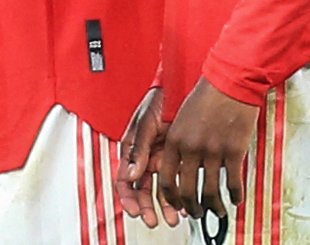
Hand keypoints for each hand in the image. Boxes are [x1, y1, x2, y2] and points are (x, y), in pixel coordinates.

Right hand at [117, 87, 179, 227]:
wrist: (183, 89)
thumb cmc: (160, 99)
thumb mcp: (146, 123)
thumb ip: (139, 149)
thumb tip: (132, 174)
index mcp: (132, 148)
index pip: (125, 179)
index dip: (128, 197)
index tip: (134, 211)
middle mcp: (145, 156)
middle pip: (142, 188)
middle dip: (146, 206)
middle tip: (154, 220)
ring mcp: (161, 157)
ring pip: (160, 188)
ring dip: (165, 204)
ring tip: (174, 216)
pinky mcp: (177, 158)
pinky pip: (176, 180)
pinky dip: (179, 193)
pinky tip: (184, 202)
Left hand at [158, 77, 257, 221]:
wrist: (230, 81)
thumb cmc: (207, 96)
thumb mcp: (182, 118)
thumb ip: (180, 143)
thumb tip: (182, 167)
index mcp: (174, 139)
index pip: (166, 178)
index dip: (172, 197)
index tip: (177, 204)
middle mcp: (191, 148)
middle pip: (187, 191)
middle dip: (191, 208)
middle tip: (196, 214)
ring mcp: (213, 151)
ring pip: (210, 192)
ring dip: (214, 207)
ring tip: (217, 211)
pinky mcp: (234, 152)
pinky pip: (233, 182)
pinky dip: (235, 195)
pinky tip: (235, 199)